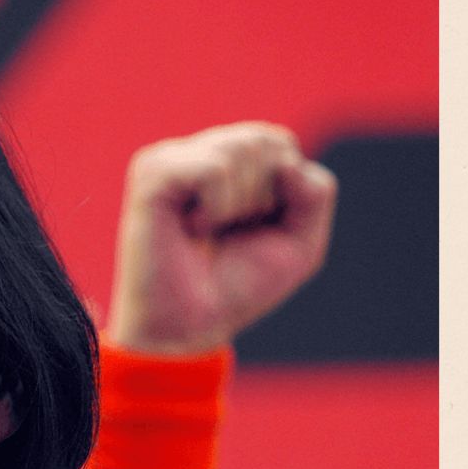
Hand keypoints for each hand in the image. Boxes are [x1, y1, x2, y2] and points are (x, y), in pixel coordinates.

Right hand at [106, 122, 338, 354]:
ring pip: (242, 149)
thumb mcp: (300, 240)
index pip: (279, 141)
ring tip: (208, 231)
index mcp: (222, 160)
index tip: (251, 229)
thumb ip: (315, 192)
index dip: (284, 191)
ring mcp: (168, 159)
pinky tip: (191, 230)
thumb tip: (286, 162)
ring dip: (240, 205)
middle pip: (266, 139)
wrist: (189, 329)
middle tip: (229, 231)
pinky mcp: (152, 174)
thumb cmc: (237, 287)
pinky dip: (217, 208)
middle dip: (266, 196)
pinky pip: (214, 169)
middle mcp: (193, 152)